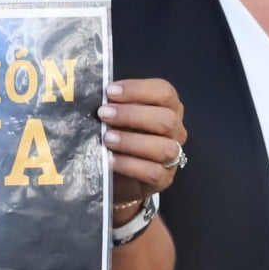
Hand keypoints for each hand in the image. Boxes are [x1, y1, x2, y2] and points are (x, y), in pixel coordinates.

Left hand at [101, 78, 187, 212]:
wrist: (117, 175)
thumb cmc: (119, 137)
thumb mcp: (117, 119)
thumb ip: (113, 106)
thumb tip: (93, 95)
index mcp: (168, 108)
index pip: (164, 92)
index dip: (138, 90)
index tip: (110, 92)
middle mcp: (175, 130)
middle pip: (166, 119)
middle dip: (132, 115)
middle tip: (103, 114)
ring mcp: (173, 156)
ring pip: (164, 147)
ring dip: (132, 141)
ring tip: (107, 139)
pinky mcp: (164, 179)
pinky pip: (153, 172)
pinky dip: (129, 165)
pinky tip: (110, 160)